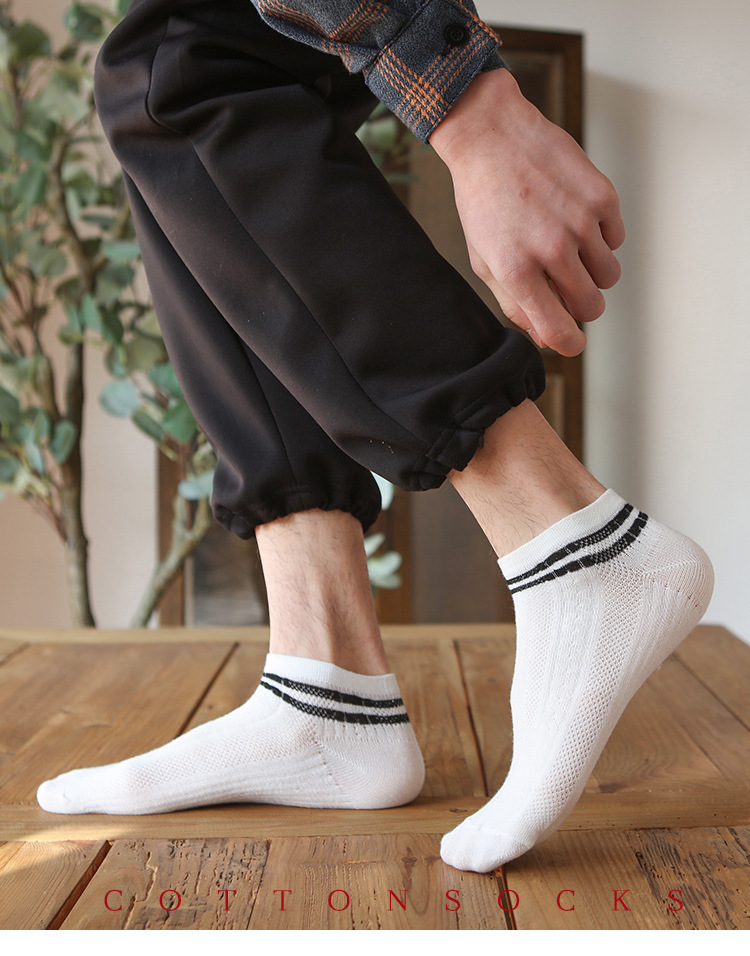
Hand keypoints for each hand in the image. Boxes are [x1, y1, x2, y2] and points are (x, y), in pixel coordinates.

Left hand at [430, 69, 624, 355]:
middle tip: (565, 285)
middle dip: (581, 305)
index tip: (571, 340)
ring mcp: (580, 222)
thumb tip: (547, 336)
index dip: (569, 343)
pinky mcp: (602, 197)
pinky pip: (617, 240)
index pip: (559, 331)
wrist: (492, 137)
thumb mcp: (485, 260)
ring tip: (568, 247)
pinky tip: (575, 218)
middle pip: (591, 307)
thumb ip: (516, 303)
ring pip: (609, 277)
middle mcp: (551, 249)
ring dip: (593, 271)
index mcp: (517, 271)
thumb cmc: (484, 203)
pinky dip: (602, 237)